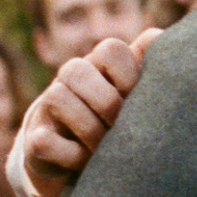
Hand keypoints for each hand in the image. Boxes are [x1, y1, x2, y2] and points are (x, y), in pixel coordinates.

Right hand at [13, 29, 157, 196]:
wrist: (78, 154)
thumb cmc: (118, 117)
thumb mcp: (136, 92)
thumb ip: (148, 63)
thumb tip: (160, 35)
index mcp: (99, 64)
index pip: (112, 49)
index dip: (129, 76)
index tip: (142, 102)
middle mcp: (70, 79)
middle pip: (76, 68)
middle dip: (107, 102)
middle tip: (123, 128)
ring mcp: (48, 107)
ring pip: (57, 96)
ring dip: (90, 129)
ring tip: (106, 149)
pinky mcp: (35, 140)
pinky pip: (42, 140)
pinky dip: (68, 154)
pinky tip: (85, 162)